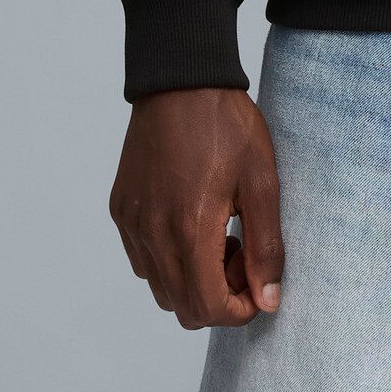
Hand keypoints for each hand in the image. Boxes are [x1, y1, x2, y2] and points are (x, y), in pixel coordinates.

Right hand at [109, 87, 282, 328]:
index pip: (207, 308)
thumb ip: (266, 246)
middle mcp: (153, 234)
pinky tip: (191, 220)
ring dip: (193, 280)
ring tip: (219, 233)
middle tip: (242, 253)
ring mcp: (132, 223)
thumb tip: (268, 299)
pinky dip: (169, 259)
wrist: (182, 80)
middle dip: (219, 296)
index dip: (239, 311)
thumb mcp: (261, 180)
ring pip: (161, 287)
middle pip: (182, 307)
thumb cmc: (226, 124)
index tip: (259, 286)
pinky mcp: (121, 210)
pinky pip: (143, 259)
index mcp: (189, 229)